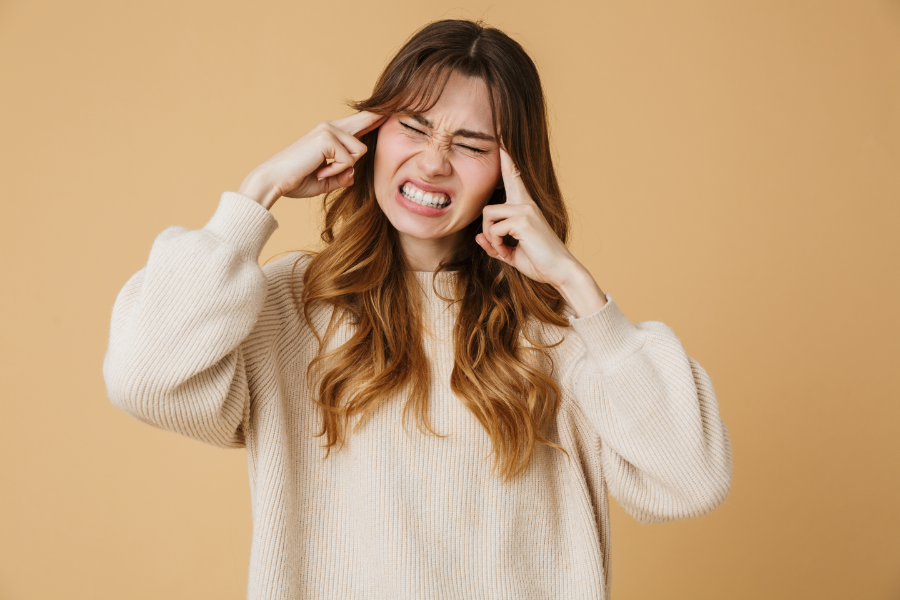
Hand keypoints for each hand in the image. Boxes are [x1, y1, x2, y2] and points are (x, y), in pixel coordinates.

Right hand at [238, 111, 386, 208]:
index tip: (392, 106)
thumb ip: (343, 175)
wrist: (274, 181)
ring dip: (343, 168)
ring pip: (359, 151)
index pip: (359, 122)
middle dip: (378, 120)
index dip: (375, 116)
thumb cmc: (296, 181)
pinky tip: (319, 171)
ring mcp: (328, 129)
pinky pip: (348, 160)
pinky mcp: (326, 137)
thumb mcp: (327, 180)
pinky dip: (336, 171)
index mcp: (330, 133)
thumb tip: (353, 174)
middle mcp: (330, 126)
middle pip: (366, 123)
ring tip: (322, 171)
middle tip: (370, 131)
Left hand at [476, 145, 607, 315]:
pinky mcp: (523, 219)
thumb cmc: (540, 262)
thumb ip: (495, 243)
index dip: (506, 158)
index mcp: (525, 206)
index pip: (513, 176)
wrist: (561, 271)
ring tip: (506, 250)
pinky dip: (497, 245)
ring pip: (488, 217)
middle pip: (488, 208)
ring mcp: (525, 209)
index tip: (501, 138)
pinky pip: (494, 229)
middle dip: (488, 232)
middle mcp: (525, 203)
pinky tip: (509, 252)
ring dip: (492, 238)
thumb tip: (478, 237)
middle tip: (500, 248)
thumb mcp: (511, 253)